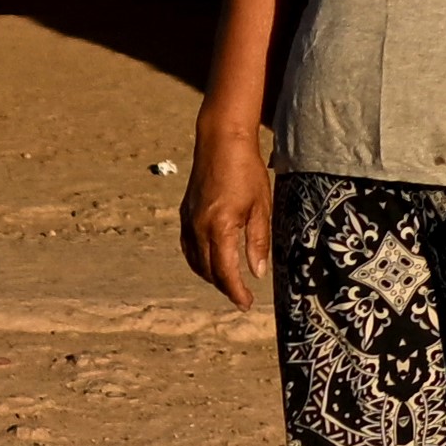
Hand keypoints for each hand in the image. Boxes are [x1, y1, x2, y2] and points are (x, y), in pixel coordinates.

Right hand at [181, 131, 274, 309]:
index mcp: (220, 227)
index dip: (235, 291)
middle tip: (241, 296)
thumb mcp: (260, 206)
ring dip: (210, 275)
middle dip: (224, 286)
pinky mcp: (185, 213)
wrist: (220, 142)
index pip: (225, 271)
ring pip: (195, 261)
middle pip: (208, 270)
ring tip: (228, 282)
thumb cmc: (246, 171)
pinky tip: (210, 261)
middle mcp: (199, 228)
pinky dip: (198, 260)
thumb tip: (257, 272)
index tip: (246, 303)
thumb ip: (258, 241)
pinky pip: (188, 247)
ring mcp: (188, 221)